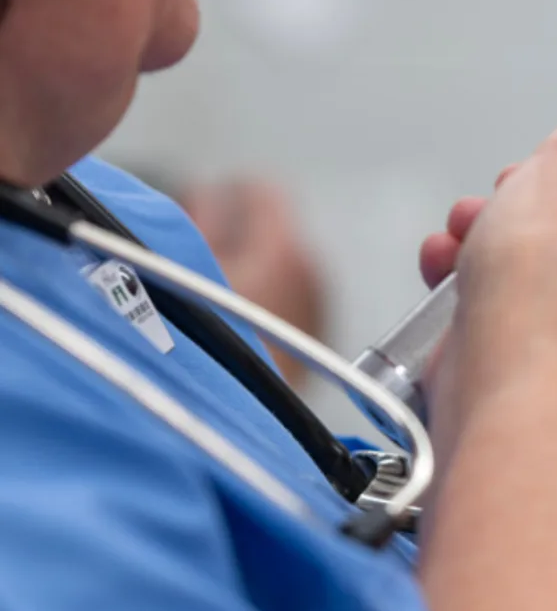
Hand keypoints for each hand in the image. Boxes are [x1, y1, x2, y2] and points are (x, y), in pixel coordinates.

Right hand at [179, 179, 325, 385]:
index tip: (203, 198)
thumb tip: (201, 197)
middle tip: (198, 243)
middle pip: (274, 228)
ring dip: (252, 264)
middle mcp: (313, 270)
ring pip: (282, 264)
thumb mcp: (181, 274)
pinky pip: (291, 296)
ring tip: (209, 285)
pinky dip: (265, 293)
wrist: (240, 419)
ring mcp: (320, 303)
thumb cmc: (209, 352)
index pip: (263, 190)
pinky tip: (233, 314)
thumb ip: (193, 222)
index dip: (228, 191)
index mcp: (284, 248)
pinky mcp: (317, 334)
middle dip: (238, 230)